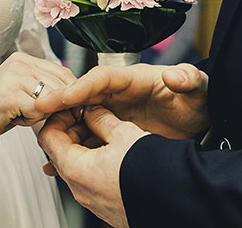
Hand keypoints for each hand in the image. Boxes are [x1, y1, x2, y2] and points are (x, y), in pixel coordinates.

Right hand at [0, 52, 75, 155]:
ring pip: (53, 99)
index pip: (66, 74)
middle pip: (64, 86)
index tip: (61, 112)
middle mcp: (19, 62)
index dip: (70, 97)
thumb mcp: (23, 96)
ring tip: (18, 115)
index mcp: (24, 59)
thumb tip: (80, 96)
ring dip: (41, 115)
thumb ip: (47, 91)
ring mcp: (13, 76)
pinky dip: (30, 121)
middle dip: (55, 108)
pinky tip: (12, 119)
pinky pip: (39, 110)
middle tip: (30, 115)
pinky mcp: (8, 94)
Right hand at [36, 63, 209, 138]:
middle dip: (59, 106)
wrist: (201, 124)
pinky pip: (87, 140)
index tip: (62, 97)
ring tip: (46, 144)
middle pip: (81, 97)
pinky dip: (71, 150)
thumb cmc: (197, 101)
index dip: (80, 86)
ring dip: (61, 131)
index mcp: (132, 79)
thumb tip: (175, 76)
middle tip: (40, 118)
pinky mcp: (113, 134)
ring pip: (79, 120)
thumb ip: (188, 79)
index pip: (101, 78)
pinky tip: (57, 164)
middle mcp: (117, 95)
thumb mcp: (197, 87)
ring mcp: (113, 115)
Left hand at [38, 106, 147, 227]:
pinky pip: (90, 181)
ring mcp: (92, 201)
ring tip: (106, 131)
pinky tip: (115, 153)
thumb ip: (101, 118)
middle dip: (71, 130)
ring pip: (76, 167)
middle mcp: (79, 189)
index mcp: (76, 169)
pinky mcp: (106, 207)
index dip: (57, 116)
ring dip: (84, 146)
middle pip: (59, 153)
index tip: (71, 106)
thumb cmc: (151, 171)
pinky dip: (95, 163)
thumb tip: (92, 110)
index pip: (47, 137)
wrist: (176, 201)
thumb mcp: (125, 133)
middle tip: (88, 115)